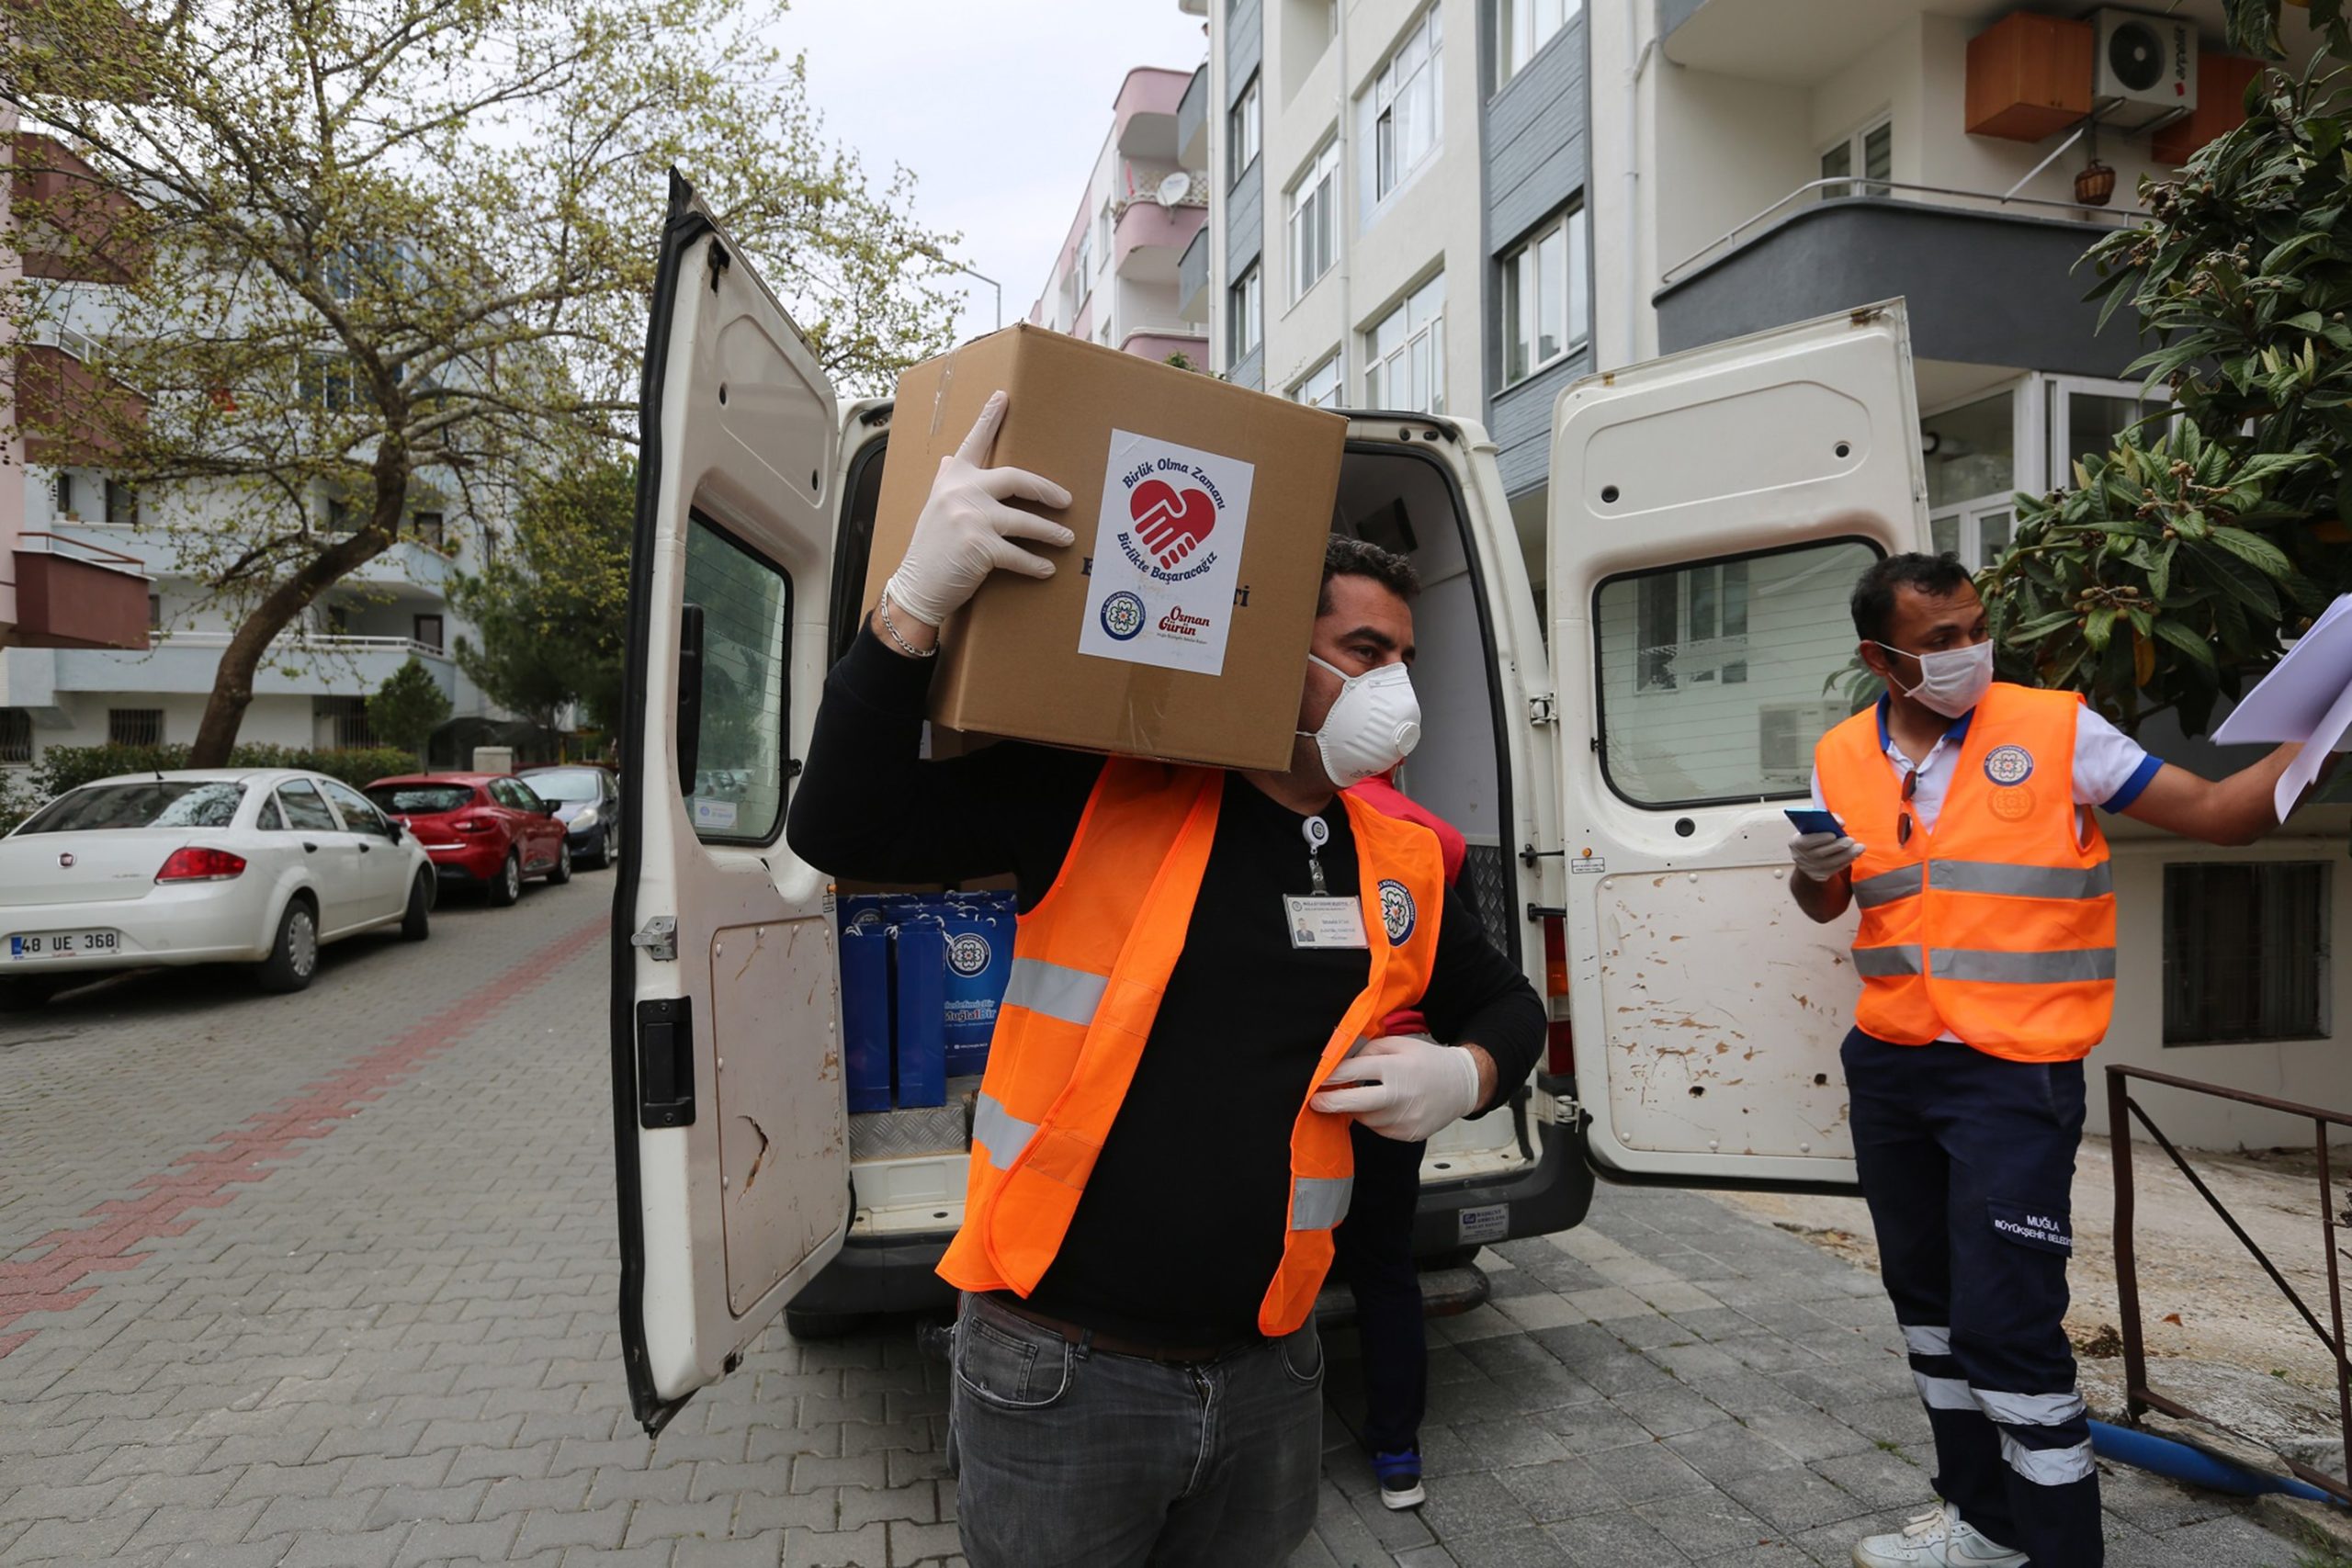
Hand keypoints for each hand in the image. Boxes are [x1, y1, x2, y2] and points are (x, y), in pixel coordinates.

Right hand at [883, 391, 1074, 627]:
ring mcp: (971, 518)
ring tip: (1066, 538)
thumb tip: (949, 457)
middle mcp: (961, 492)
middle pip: (1016, 479)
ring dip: (1050, 532)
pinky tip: (1047, 569)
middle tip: (1066, 500)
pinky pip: (1019, 554)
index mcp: (951, 479)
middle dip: (1046, 489)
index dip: (989, 418)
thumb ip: (946, 481)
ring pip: (1025, 521)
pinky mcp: (980, 546)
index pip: (974, 443)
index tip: (1003, 397)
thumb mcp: (935, 507)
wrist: (916, 586)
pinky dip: (1036, 564)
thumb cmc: (930, 549)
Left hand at [1309, 1034, 1480, 1143]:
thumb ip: (1371, 1050)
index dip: (1331, 1076)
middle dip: (1330, 1103)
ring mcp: (1404, 1119)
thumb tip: (1343, 1061)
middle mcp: (1400, 1096)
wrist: (1462, 1086)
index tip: (1317, 1079)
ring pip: (1366, 1118)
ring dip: (1358, 1109)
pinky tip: (1385, 1107)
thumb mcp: (1401, 1044)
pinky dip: (1376, 1119)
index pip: (1354, 1072)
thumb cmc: (1429, 1061)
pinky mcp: (1408, 1134)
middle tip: (1315, 1102)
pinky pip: (1380, 1129)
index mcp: (1396, 1068)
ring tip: (1366, 1096)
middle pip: (1354, 1103)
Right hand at [1789, 827, 1864, 882]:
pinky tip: (1854, 855)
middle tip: (1851, 840)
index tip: (1833, 834)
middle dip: (1838, 846)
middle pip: (1820, 853)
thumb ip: (1825, 821)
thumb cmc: (1813, 836)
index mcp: (1795, 842)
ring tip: (1859, 847)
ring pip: (1830, 863)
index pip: (1805, 841)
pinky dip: (1846, 862)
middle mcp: (1800, 857)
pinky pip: (1835, 869)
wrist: (1807, 857)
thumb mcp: (1813, 827)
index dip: (1820, 838)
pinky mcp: (1819, 876)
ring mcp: (1809, 868)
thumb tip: (1840, 823)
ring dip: (1847, 855)